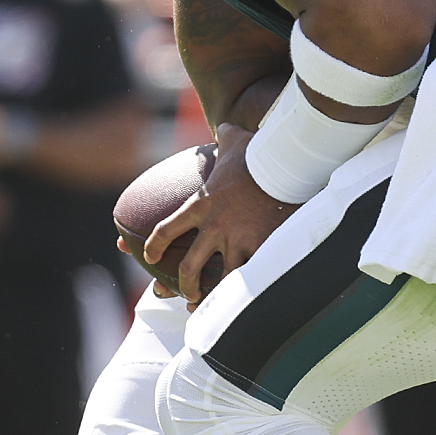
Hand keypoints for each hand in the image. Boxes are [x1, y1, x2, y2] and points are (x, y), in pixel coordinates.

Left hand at [143, 133, 297, 303]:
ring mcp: (237, 240)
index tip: (150, 258)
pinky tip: (246, 304)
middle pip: (188, 267)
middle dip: (183, 286)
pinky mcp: (261, 246)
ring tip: (210, 307)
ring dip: (211, 298)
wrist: (285, 164)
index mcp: (201, 204)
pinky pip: (251, 276)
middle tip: (183, 293)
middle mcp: (214, 227)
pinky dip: (246, 293)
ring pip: (218, 281)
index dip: (154, 246)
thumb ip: (224, 137)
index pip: (165, 229)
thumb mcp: (234, 140)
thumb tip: (224, 127)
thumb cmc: (258, 152)